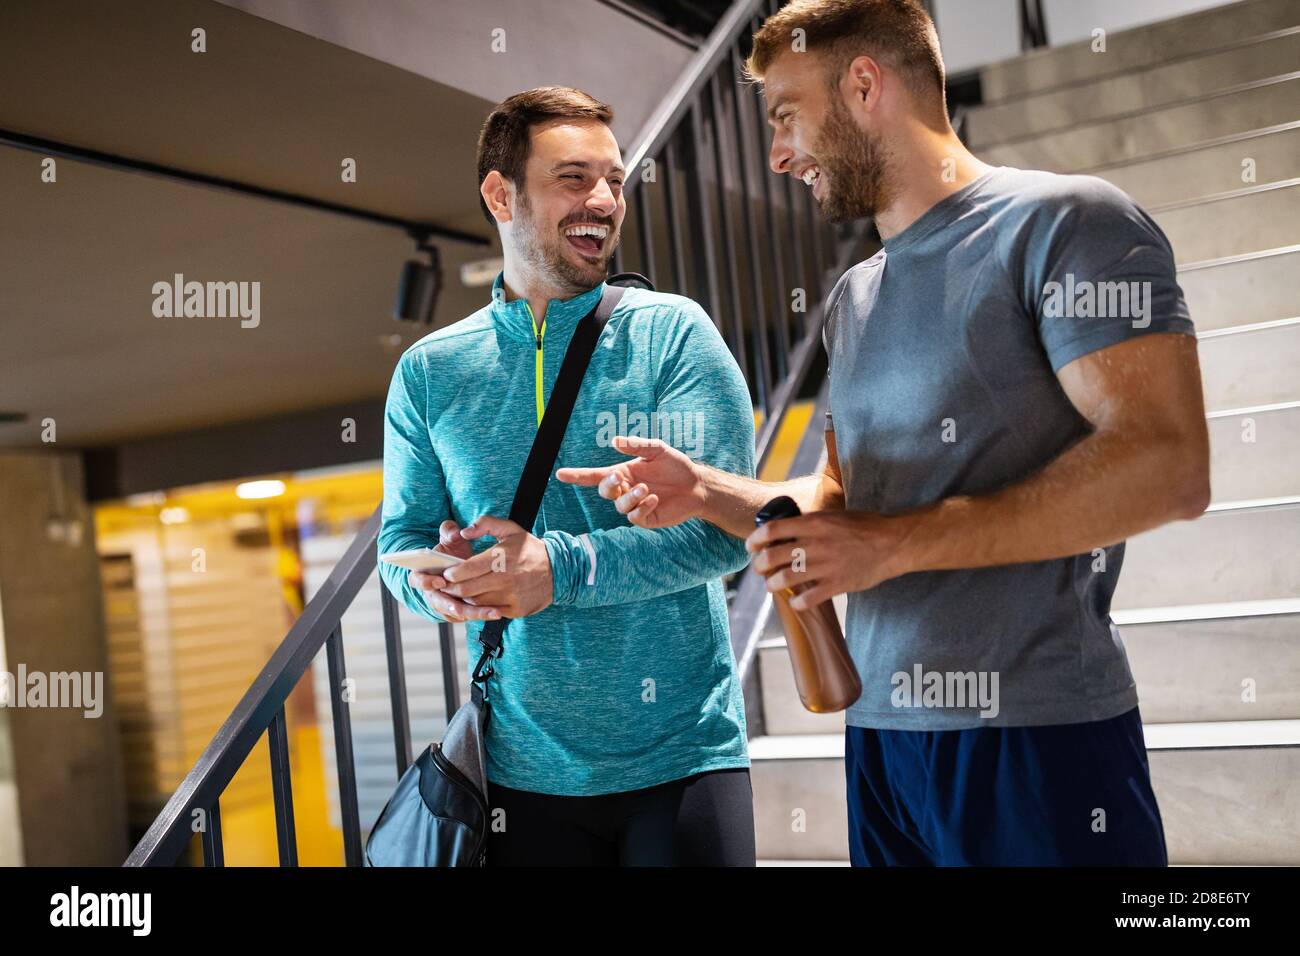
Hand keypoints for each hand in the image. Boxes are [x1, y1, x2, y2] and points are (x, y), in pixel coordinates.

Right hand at [408, 520, 499, 622]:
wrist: (459, 564)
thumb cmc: (451, 550)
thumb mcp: (449, 537)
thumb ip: (450, 531)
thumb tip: (456, 533)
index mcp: (423, 573)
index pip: (417, 580)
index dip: (426, 582)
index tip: (441, 581)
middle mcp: (431, 591)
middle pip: (438, 603)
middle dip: (452, 607)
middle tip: (464, 610)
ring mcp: (443, 603)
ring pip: (455, 613)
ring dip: (472, 614)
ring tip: (492, 612)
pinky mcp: (457, 611)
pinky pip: (466, 617)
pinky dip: (479, 615)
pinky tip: (495, 612)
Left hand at [439, 516, 553, 618]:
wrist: (559, 571)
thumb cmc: (531, 549)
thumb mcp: (511, 529)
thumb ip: (486, 524)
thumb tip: (464, 532)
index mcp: (501, 558)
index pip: (466, 569)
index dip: (451, 573)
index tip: (446, 572)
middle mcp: (504, 579)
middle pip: (466, 589)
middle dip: (451, 588)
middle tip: (446, 585)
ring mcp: (510, 596)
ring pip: (475, 602)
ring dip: (465, 598)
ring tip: (460, 592)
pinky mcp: (515, 610)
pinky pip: (490, 611)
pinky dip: (481, 607)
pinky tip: (480, 599)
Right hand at [555, 435, 704, 528]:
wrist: (697, 485)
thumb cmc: (676, 466)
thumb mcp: (658, 450)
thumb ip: (637, 445)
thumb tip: (614, 440)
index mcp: (624, 472)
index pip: (595, 476)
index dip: (577, 476)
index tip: (560, 474)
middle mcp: (626, 489)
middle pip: (604, 490)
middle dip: (609, 484)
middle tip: (620, 476)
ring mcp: (635, 505)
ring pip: (619, 505)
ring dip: (629, 496)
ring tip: (646, 489)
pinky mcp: (646, 518)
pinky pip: (635, 517)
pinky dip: (642, 507)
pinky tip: (654, 498)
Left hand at [745, 510, 914, 609]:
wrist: (892, 543)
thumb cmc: (864, 526)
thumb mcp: (833, 516)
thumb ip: (810, 524)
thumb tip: (787, 530)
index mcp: (813, 523)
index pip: (772, 529)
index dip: (756, 539)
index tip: (751, 545)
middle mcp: (815, 544)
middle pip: (773, 556)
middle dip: (760, 564)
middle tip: (759, 568)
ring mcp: (826, 565)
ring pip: (785, 578)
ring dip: (773, 584)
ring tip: (772, 585)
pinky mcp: (837, 584)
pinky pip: (809, 598)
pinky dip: (798, 602)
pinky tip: (796, 602)